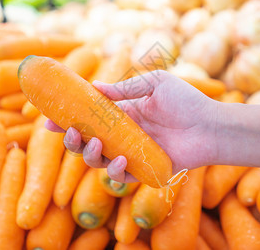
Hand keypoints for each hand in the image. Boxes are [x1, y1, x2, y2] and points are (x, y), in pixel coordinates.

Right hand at [46, 70, 219, 182]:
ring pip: (99, 160)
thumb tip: (95, 88)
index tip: (49, 119)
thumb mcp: (155, 83)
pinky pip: (121, 176)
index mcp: (122, 113)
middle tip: (70, 132)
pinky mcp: (143, 169)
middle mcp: (123, 134)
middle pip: (87, 141)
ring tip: (95, 143)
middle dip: (72, 140)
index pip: (88, 117)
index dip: (68, 119)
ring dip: (90, 154)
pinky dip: (116, 170)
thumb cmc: (186, 101)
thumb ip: (125, 88)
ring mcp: (131, 153)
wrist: (210, 125)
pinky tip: (122, 159)